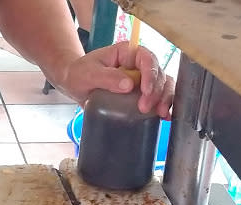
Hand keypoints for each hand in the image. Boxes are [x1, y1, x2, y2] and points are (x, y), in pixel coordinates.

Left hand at [56, 41, 174, 118]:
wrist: (74, 84)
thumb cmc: (79, 73)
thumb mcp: (88, 73)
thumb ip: (107, 77)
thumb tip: (129, 85)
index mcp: (127, 52)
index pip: (146, 58)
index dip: (150, 74)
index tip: (145, 91)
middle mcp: (138, 64)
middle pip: (158, 73)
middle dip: (157, 91)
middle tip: (145, 108)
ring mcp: (141, 78)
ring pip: (163, 84)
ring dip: (165, 98)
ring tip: (161, 114)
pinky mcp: (140, 93)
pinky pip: (158, 97)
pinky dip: (164, 105)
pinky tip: (165, 116)